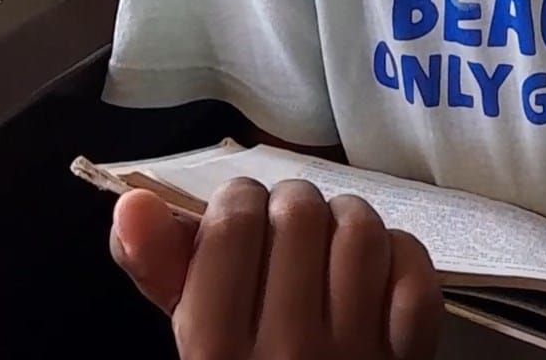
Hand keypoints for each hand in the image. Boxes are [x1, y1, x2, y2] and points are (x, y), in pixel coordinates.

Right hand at [109, 177, 443, 358]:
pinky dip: (399, 257)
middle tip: (285, 231)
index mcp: (215, 355)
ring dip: (346, 221)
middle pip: (299, 214)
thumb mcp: (197, 341)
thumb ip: (163, 272)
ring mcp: (353, 358)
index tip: (240, 216)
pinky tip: (375, 276)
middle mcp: (286, 355)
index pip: (232, 225)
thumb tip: (132, 203)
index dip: (237, 201)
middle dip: (292, 207)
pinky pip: (413, 273)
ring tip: (329, 242)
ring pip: (360, 231)